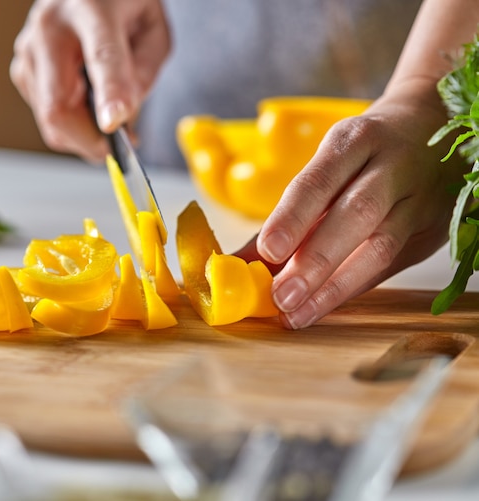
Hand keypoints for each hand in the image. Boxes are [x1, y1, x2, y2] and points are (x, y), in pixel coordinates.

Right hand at [10, 0, 169, 160]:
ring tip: (108, 119)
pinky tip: (89, 107)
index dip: (109, 96)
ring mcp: (28, 50)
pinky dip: (71, 125)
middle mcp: (50, 28)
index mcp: (91, 8)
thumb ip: (144, 73)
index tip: (114, 126)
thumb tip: (122, 118)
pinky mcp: (22, 69)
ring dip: (82, 134)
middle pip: (59, 107)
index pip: (101, 58)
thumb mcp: (152, 29)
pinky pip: (46, 115)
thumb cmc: (121, 3)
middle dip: (91, 140)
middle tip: (120, 147)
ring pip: (50, 120)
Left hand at [238, 79, 467, 328]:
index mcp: (357, 140)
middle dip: (315, 260)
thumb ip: (287, 212)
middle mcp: (393, 167)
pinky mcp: (432, 232)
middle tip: (281, 295)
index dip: (293, 217)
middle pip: (357, 214)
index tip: (266, 252)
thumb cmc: (363, 153)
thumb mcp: (327, 163)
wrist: (432, 130)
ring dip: (334, 287)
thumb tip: (240, 261)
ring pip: (381, 247)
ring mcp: (420, 201)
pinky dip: (352, 288)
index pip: (321, 179)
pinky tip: (322, 306)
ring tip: (297, 313)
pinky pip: (391, 267)